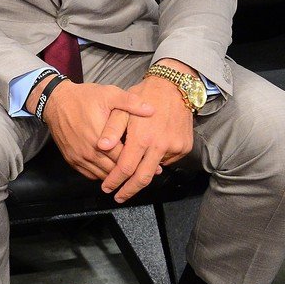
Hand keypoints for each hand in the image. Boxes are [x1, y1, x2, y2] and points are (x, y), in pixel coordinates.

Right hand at [42, 81, 155, 180]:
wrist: (55, 101)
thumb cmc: (83, 97)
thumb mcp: (109, 94)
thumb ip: (131, 103)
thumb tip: (152, 110)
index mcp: (100, 138)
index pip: (124, 158)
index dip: (140, 162)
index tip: (154, 165)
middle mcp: (89, 152)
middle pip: (114, 170)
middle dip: (130, 172)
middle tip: (146, 172)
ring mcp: (78, 157)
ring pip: (102, 175)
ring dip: (116, 176)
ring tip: (131, 175)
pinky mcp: (71, 159)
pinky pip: (89, 174)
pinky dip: (101, 175)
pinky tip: (111, 171)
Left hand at [97, 68, 194, 203]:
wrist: (174, 86)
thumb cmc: (143, 95)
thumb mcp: (121, 107)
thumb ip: (111, 128)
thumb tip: (100, 146)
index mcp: (142, 137)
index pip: (126, 168)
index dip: (115, 181)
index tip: (107, 188)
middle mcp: (160, 146)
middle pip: (143, 178)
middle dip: (129, 191)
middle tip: (118, 197)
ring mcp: (175, 148)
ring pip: (155, 170)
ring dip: (142, 175)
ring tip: (129, 178)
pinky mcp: (184, 147)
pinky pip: (167, 161)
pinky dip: (155, 162)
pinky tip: (147, 156)